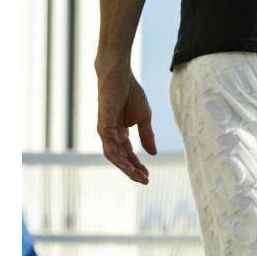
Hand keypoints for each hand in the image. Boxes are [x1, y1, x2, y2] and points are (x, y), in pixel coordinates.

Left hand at [96, 66, 156, 183]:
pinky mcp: (103, 126)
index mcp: (120, 132)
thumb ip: (147, 136)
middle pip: (121, 158)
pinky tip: (129, 167)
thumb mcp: (144, 118)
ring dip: (127, 169)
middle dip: (133, 171)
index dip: (138, 165)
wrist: (120, 74)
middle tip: (145, 181)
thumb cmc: (131, 92)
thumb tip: (153, 154)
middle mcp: (111, 134)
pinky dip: (119, 159)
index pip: (128, 154)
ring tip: (139, 177)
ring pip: (115, 157)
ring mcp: (106, 131)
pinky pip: (110, 148)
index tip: (148, 175)